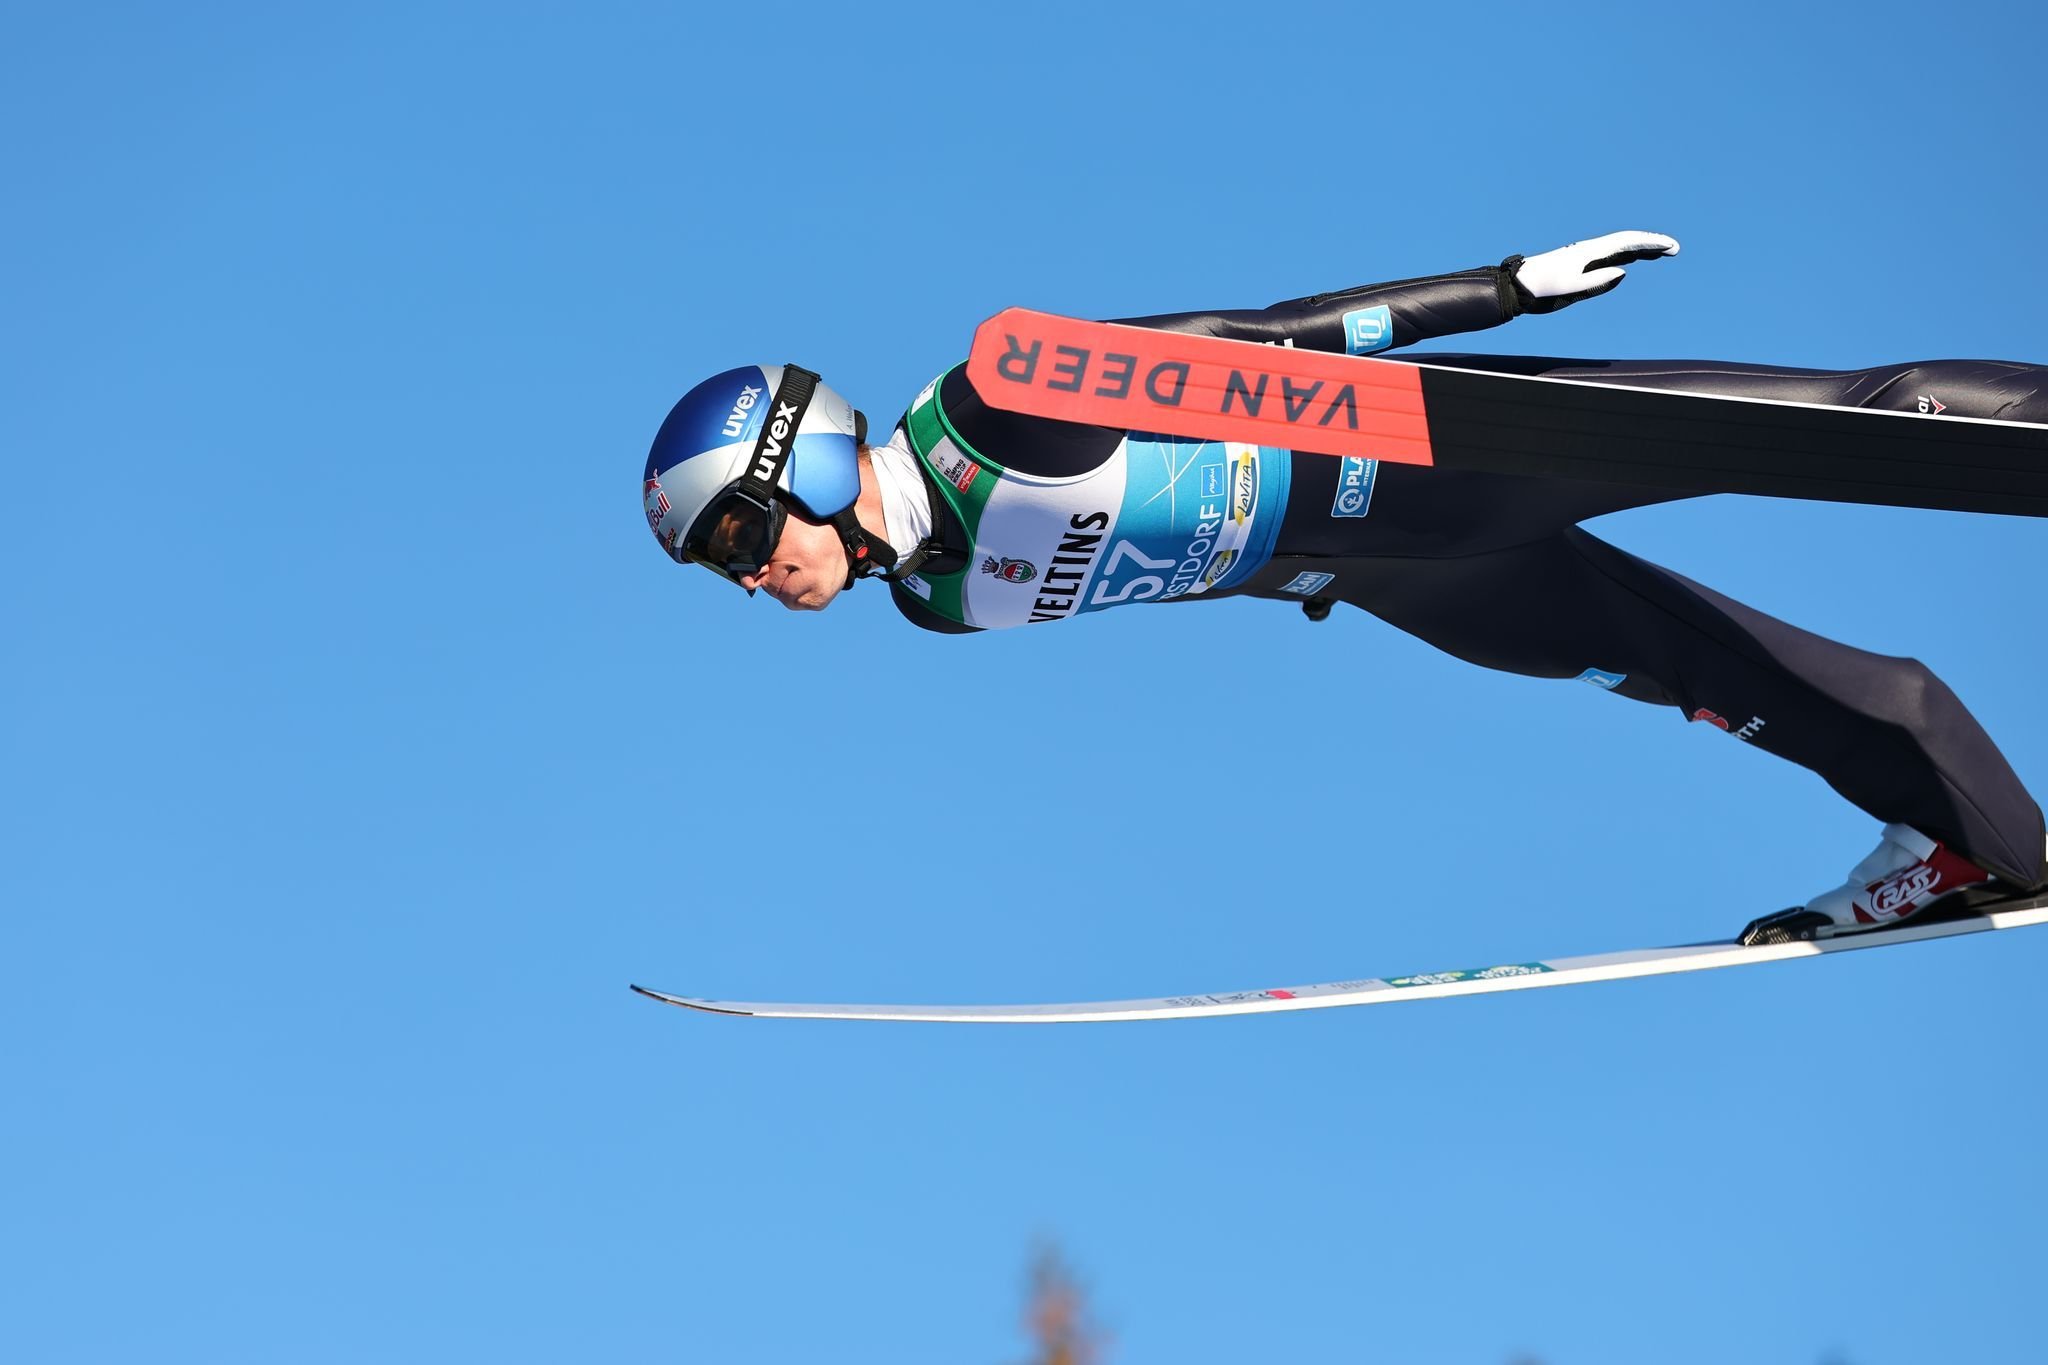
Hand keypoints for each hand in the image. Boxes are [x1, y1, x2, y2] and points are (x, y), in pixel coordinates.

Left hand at [1509, 230, 1679, 313]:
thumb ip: (1598, 279)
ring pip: (1621, 247)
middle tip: (1675, 249)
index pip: (1627, 242)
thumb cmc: (1545, 285)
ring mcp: (1588, 254)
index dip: (1650, 243)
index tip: (1669, 246)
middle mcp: (1592, 249)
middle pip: (1628, 241)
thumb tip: (1623, 270)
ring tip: (1664, 253)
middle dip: (1652, 244)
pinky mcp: (1583, 262)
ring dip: (1643, 249)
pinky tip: (1635, 260)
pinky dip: (1628, 254)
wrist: (1522, 283)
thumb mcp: (1572, 285)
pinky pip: (1611, 255)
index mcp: (1591, 251)